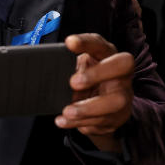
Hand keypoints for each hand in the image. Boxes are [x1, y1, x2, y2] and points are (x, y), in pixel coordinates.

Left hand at [55, 33, 133, 151]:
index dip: (87, 42)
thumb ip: (67, 65)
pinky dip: (81, 123)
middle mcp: (121, 74)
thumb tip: (41, 65)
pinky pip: (102, 122)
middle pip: (123, 66)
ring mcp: (123, 96)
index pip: (101, 44)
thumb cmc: (88, 81)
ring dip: (88, 108)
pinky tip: (65, 121)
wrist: (101, 108)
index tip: (69, 42)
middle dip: (98, 73)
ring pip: (115, 101)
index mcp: (108, 56)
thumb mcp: (78, 69)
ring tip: (67, 111)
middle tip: (73, 82)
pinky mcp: (118, 117)